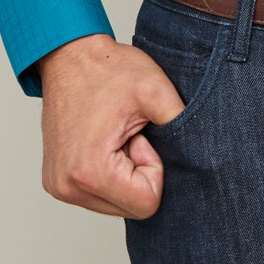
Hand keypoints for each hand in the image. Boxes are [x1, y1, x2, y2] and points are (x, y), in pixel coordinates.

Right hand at [36, 32, 187, 218]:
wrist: (68, 56)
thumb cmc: (108, 69)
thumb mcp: (154, 89)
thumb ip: (181, 122)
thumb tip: (206, 154)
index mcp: (90, 172)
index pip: (147, 203)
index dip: (153, 167)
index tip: (139, 136)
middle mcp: (68, 187)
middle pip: (131, 208)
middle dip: (138, 172)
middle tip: (128, 134)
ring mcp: (60, 187)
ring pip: (117, 203)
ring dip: (124, 173)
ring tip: (115, 135)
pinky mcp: (57, 183)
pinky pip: (99, 195)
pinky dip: (109, 172)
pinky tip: (103, 141)